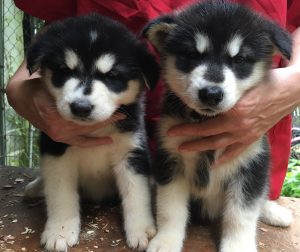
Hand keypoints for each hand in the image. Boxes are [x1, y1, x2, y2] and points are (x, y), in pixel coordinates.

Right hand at [6, 61, 125, 147]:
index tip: (116, 99)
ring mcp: (60, 133)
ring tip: (120, 117)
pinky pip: (81, 142)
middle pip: (88, 120)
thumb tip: (81, 62)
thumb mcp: (52, 76)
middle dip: (106, 113)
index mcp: (54, 109)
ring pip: (88, 130)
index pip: (83, 108)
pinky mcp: (62, 138)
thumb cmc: (39, 85)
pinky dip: (95, 142)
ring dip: (104, 123)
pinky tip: (109, 141)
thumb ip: (66, 73)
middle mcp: (58, 124)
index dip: (102, 103)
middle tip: (122, 109)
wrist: (23, 99)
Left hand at [167, 28, 299, 165]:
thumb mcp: (241, 85)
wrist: (290, 90)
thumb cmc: (266, 82)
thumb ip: (224, 95)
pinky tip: (214, 163)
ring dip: (201, 148)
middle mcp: (238, 126)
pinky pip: (236, 151)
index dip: (186, 128)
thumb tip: (204, 99)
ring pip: (218, 145)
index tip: (172, 130)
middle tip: (173, 141)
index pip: (203, 124)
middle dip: (189, 140)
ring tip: (186, 150)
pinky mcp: (253, 137)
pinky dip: (225, 157)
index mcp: (233, 111)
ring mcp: (246, 134)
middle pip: (208, 136)